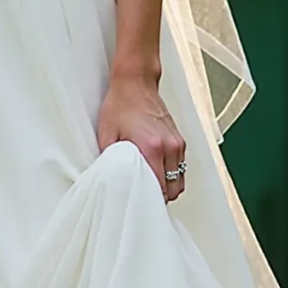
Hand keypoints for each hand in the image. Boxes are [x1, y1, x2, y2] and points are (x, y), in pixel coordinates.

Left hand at [96, 71, 186, 204]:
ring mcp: (177, 143)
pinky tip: (158, 172)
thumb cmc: (120, 105)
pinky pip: (181, 167)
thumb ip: (109, 159)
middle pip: (174, 189)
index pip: (160, 189)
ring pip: (180, 180)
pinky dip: (172, 174)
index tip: (141, 205)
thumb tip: (109, 179)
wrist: (135, 82)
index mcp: (152, 148)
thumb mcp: (106, 133)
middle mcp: (169, 147)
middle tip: (145, 199)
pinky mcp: (179, 139)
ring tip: (151, 187)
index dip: (151, 201)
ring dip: (168, 187)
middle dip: (161, 198)